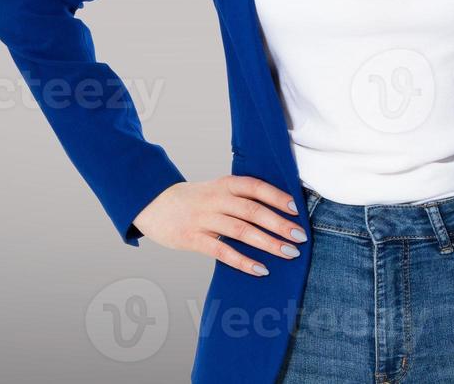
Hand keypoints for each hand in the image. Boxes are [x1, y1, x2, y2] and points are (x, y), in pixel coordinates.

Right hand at [131, 176, 306, 276]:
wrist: (153, 203)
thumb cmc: (195, 199)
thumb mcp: (217, 189)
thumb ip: (242, 197)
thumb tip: (279, 211)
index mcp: (225, 184)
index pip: (256, 187)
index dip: (277, 197)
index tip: (296, 210)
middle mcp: (216, 199)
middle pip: (253, 210)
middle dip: (279, 224)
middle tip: (300, 237)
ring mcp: (203, 219)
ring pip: (241, 231)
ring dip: (268, 243)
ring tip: (288, 253)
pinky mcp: (192, 239)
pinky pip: (221, 251)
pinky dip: (243, 261)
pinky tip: (260, 269)